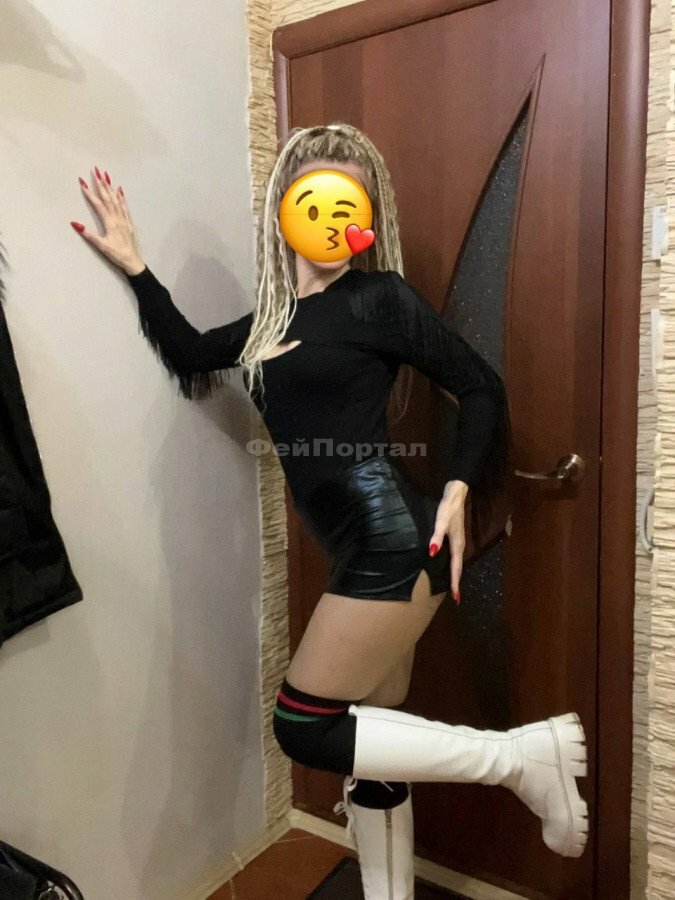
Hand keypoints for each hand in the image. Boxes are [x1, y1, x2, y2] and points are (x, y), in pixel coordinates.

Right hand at [71, 167, 144, 274]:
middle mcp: (117, 218)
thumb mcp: (102, 246)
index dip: (89, 193)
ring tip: (106, 176)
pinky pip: (124, 206)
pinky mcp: (128, 223)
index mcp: (110, 222)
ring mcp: (123, 219)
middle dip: (101, 184)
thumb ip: (89, 234)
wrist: (132, 261)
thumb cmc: (116, 254)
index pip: (98, 204)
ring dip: (110, 187)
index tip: (82, 182)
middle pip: (108, 198)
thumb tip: (75, 223)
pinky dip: (121, 197)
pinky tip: (120, 190)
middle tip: (96, 170)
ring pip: (116, 200)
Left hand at [428, 480, 468, 602]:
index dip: (455, 582)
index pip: (456, 568)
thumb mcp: (441, 522)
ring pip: (457, 563)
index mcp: (457, 545)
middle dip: (457, 582)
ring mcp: (459, 541)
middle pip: (458, 568)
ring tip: (453, 586)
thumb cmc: (448, 509)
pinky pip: (456, 557)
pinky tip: (450, 566)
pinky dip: (454, 566)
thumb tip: (432, 553)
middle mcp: (460, 546)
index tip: (456, 597)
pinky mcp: (456, 537)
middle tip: (456, 597)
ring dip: (456, 575)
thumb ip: (436, 537)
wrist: (456, 495)